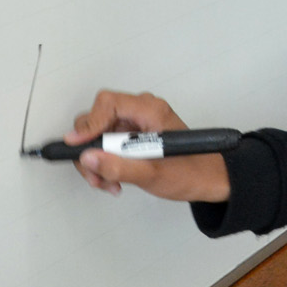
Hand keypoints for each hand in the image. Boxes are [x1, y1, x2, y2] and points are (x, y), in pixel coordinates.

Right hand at [65, 90, 231, 203]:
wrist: (207, 180)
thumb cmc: (190, 172)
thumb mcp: (152, 175)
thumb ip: (118, 167)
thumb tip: (88, 157)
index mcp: (151, 110)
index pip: (108, 103)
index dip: (89, 123)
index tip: (78, 146)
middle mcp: (142, 111)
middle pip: (97, 119)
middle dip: (90, 149)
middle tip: (95, 176)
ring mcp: (136, 122)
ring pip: (98, 134)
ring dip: (96, 161)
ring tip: (108, 183)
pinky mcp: (133, 135)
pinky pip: (107, 143)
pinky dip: (105, 162)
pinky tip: (114, 179)